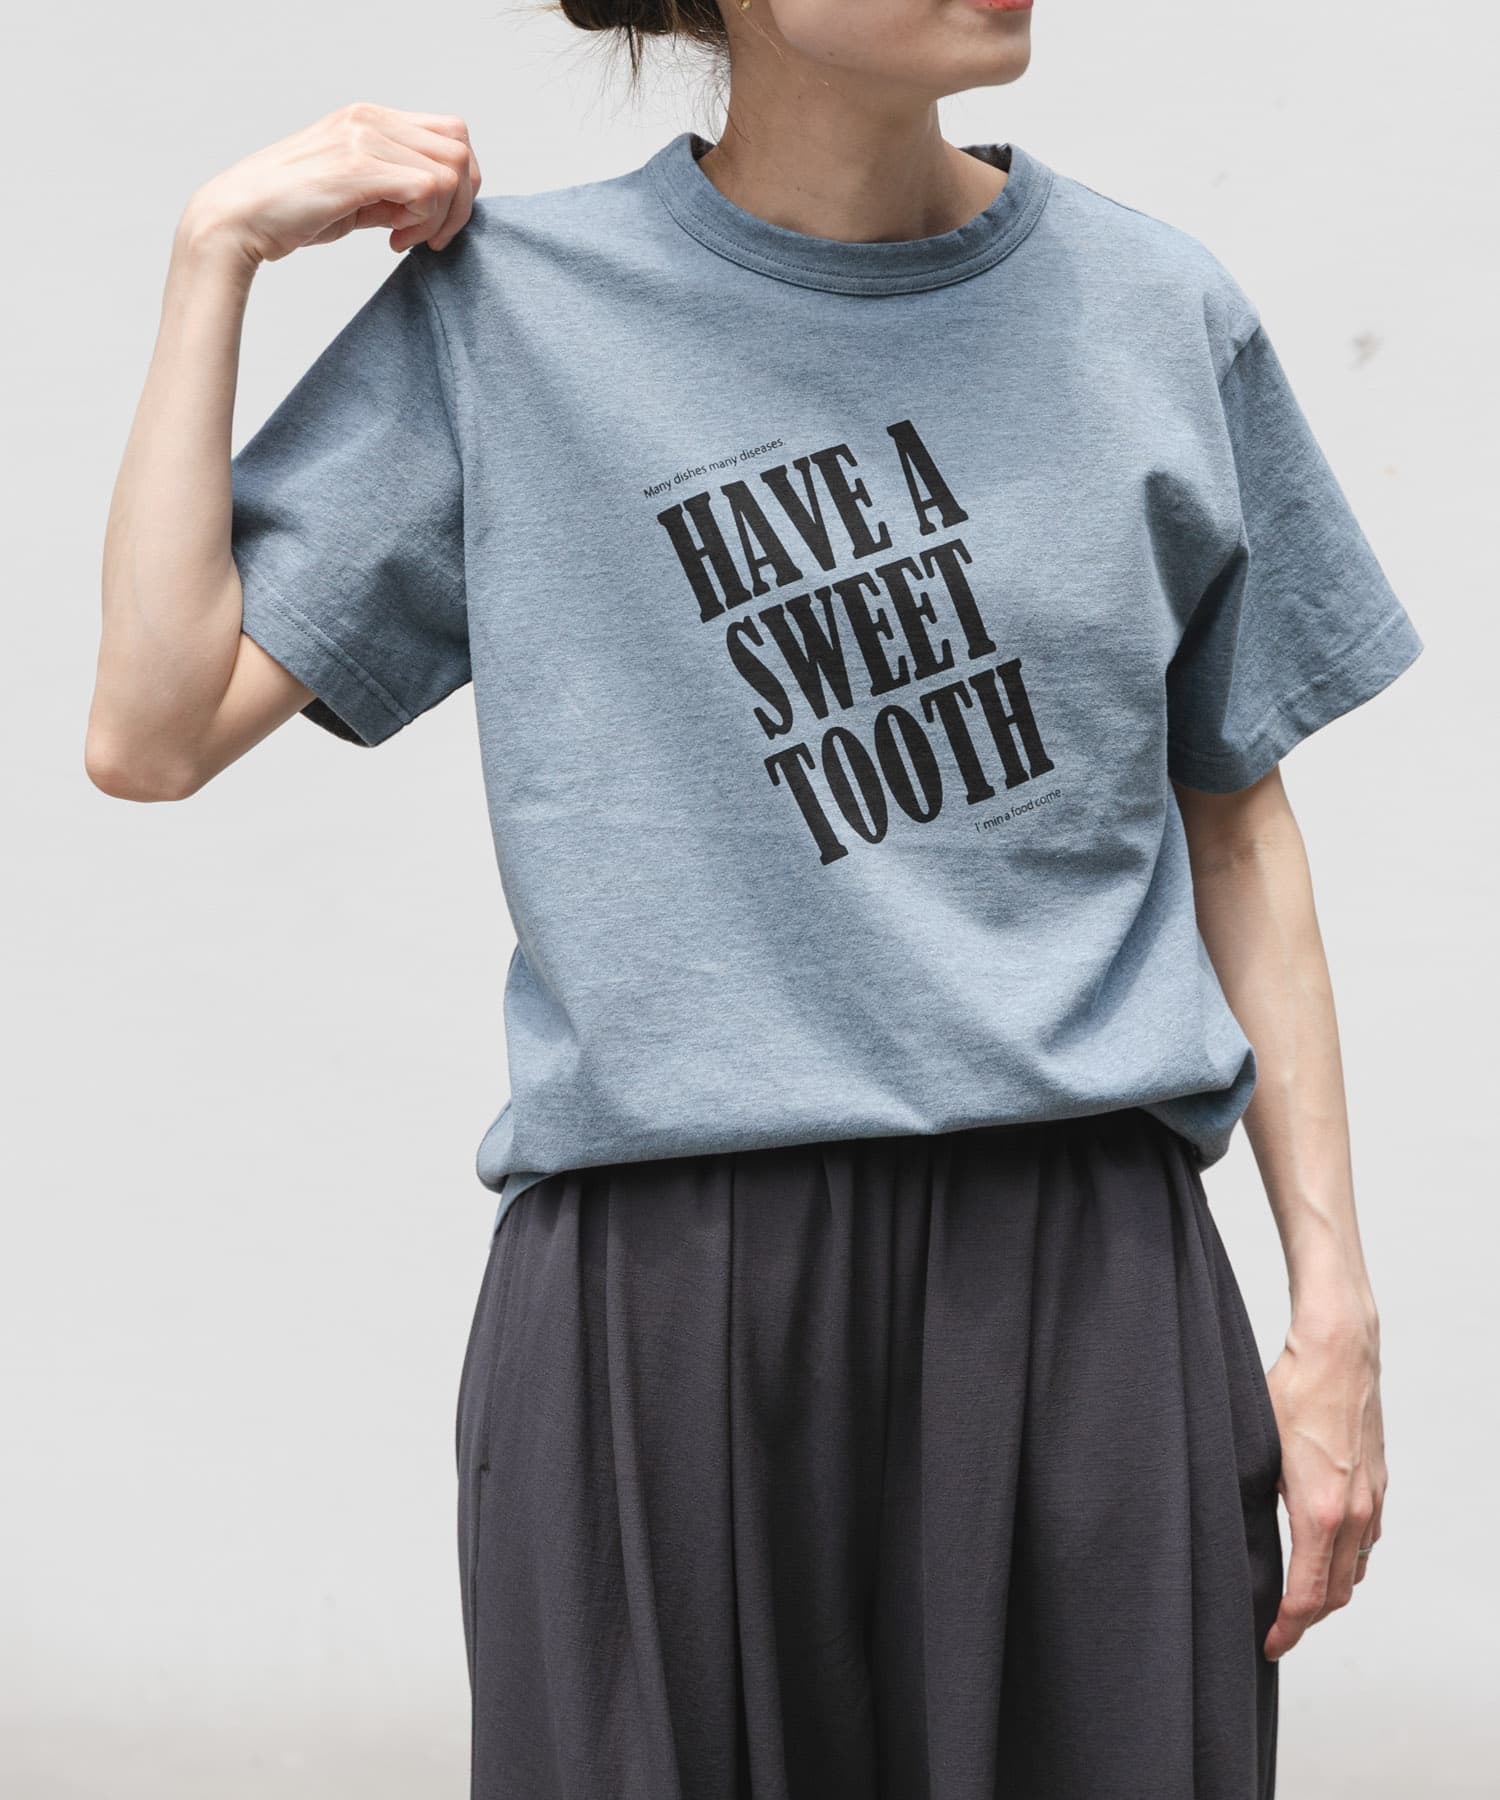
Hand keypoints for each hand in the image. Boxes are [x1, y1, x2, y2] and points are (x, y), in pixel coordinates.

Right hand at [178, 101, 481, 269]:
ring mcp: (365, 138)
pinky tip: (393, 240)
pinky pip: (430, 189)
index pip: (450, 135)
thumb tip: (431, 207)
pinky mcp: (359, 166)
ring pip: (452, 171)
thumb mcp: (354, 194)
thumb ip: (393, 192)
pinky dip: (423, 223)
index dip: (459, 183)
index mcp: (370, 118)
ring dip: (441, 217)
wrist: (239, 218)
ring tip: (404, 238)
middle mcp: (371, 119)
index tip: (432, 223)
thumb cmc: (289, 211)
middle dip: (460, 204)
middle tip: (429, 237)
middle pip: (461, 150)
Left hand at [1262, 1303, 1386, 1660]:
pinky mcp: (1378, 1484)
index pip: (1308, 1596)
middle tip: (1276, 1630)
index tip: (1268, 1644)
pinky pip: (1367, 1542)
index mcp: (1321, 1512)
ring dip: (1329, 1593)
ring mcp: (1372, 1500)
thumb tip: (1231, 1529)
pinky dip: (1346, 1562)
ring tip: (1296, 1601)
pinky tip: (1324, 1557)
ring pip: (1356, 1570)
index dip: (1287, 1628)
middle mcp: (1355, 1514)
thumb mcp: (1256, 1447)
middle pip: (1337, 1594)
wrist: (1340, 1353)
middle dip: (1306, 1620)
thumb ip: (1251, 1497)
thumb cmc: (1292, 1391)